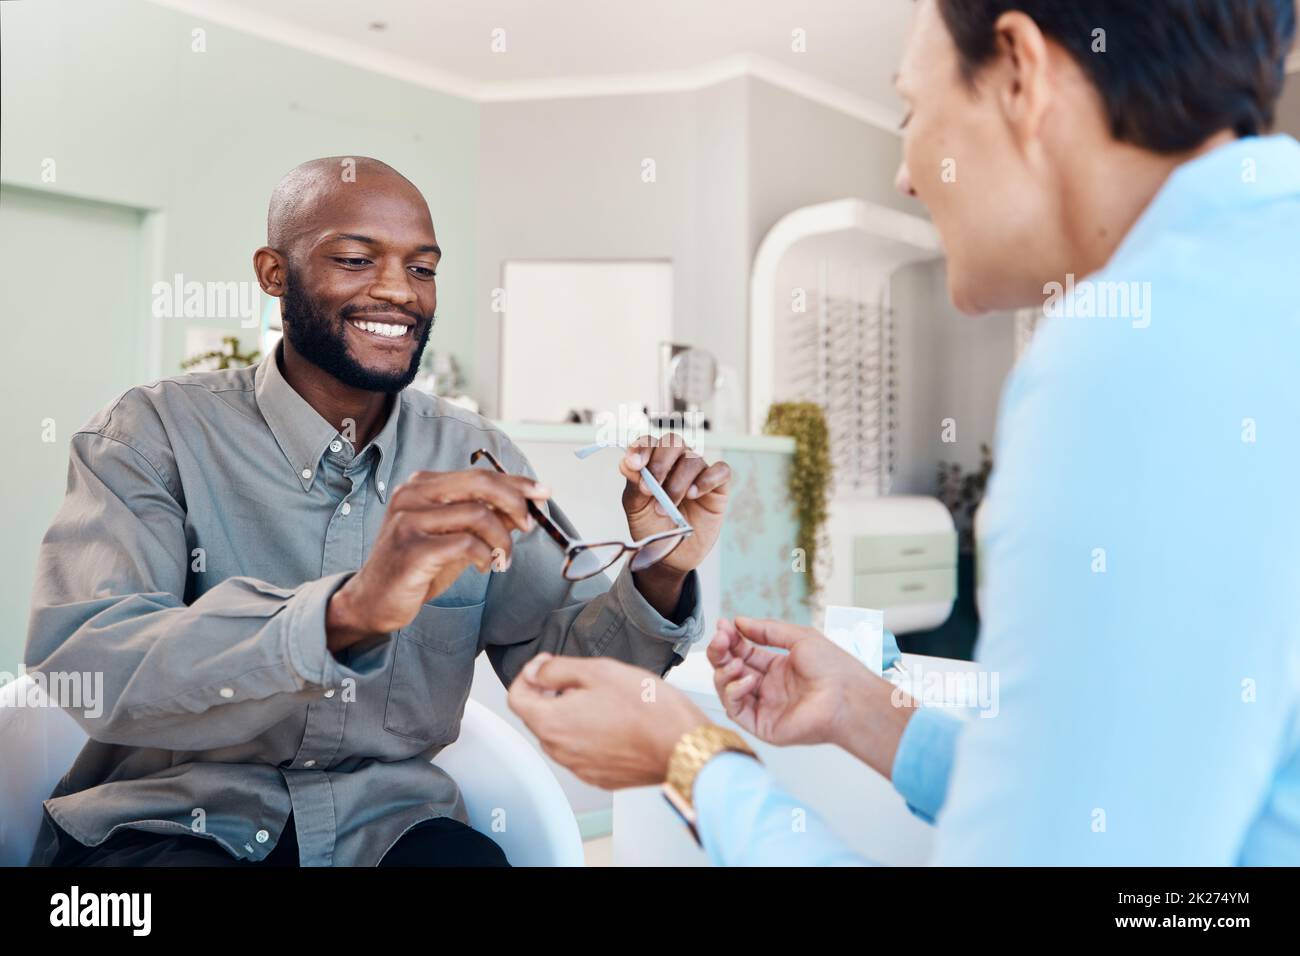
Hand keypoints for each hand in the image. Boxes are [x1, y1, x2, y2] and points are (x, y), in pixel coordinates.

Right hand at [326, 469, 548, 650]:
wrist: (373, 601)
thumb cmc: (416, 567)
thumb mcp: (454, 536)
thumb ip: (484, 519)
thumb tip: (525, 509)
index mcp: (421, 485)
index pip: (479, 474)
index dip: (516, 482)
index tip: (543, 493)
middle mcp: (412, 495)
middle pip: (480, 483)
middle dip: (515, 503)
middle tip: (530, 526)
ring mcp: (409, 520)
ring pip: (478, 515)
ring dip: (502, 540)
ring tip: (502, 559)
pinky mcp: (412, 549)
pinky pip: (466, 544)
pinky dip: (485, 555)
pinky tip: (484, 567)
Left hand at [507, 654, 707, 789]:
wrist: (683, 746)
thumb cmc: (648, 709)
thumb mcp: (599, 670)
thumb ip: (557, 669)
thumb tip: (536, 671)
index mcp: (552, 722)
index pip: (516, 697)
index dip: (529, 674)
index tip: (546, 665)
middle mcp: (559, 750)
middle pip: (539, 717)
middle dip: (552, 694)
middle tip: (583, 679)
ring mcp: (579, 767)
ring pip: (562, 734)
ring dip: (573, 715)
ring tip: (606, 700)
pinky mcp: (599, 777)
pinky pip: (583, 751)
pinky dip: (591, 735)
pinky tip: (617, 722)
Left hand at [618, 434, 729, 578]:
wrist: (671, 556)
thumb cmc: (652, 527)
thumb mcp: (636, 508)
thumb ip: (633, 485)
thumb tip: (626, 463)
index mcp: (653, 463)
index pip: (649, 442)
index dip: (642, 448)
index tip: (634, 464)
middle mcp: (676, 463)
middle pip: (673, 442)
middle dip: (660, 463)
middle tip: (651, 488)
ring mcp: (698, 473)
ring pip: (693, 459)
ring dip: (678, 483)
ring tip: (668, 507)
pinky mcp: (717, 487)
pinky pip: (721, 470)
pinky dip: (708, 479)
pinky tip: (694, 495)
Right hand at [708, 617, 869, 746]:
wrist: (847, 696)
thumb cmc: (834, 669)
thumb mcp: (799, 637)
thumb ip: (767, 629)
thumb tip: (740, 622)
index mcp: (778, 668)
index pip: (743, 653)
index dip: (731, 640)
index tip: (723, 626)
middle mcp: (768, 688)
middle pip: (730, 670)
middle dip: (721, 653)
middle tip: (720, 639)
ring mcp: (764, 707)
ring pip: (727, 690)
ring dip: (724, 672)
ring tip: (735, 660)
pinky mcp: (762, 725)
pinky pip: (735, 710)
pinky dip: (734, 692)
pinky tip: (747, 680)